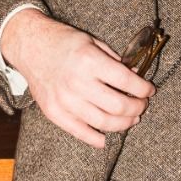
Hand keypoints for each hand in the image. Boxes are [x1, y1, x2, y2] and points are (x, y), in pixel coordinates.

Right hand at [4, 8, 154, 148]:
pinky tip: (108, 136)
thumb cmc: (64, 42)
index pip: (127, 82)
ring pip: (103, 122)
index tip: (150, 90)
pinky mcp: (54, 113)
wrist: (30, 46)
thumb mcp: (93, 42)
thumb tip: (136, 79)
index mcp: (89, 61)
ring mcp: (64, 101)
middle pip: (118, 106)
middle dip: (138, 107)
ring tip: (132, 118)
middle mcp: (77, 83)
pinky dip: (98, 138)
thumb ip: (114, 61)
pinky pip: (80, 132)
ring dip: (124, 123)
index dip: (144, 89)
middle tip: (142, 104)